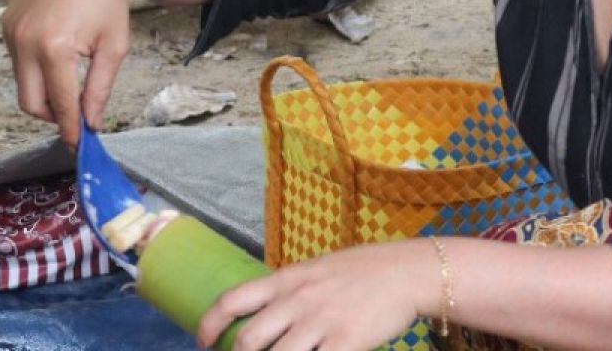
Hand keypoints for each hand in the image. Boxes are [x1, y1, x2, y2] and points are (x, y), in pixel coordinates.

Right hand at [1, 0, 130, 145]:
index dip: (70, 128)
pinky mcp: (5, 24)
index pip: (61, 103)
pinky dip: (36, 68)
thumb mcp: (114, 46)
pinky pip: (17, 61)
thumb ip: (100, 88)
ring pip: (22, 84)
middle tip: (76, 116)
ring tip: (71, 80)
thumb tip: (90, 123)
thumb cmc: (108, 1)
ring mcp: (10, 31)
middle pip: (31, 103)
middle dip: (53, 116)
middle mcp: (25, 41)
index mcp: (55, 47)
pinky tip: (57, 52)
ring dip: (45, 91)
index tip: (79, 145)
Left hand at [197, 241, 432, 350]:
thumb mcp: (319, 269)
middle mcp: (298, 299)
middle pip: (248, 341)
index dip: (210, 324)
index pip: (233, 299)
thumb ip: (292, 288)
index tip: (203, 341)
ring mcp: (321, 322)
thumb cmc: (365, 270)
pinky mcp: (345, 341)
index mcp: (288, 278)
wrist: (407, 272)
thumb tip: (266, 310)